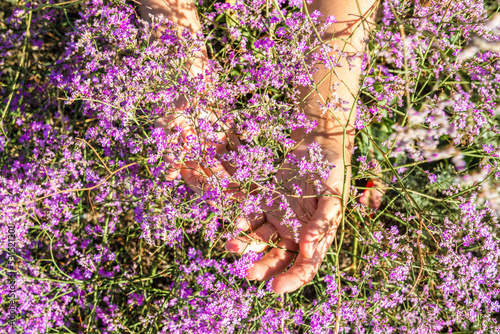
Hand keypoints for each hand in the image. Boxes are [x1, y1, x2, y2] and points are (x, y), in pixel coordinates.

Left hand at [225, 132, 351, 293]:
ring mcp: (279, 220)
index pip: (305, 268)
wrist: (320, 146)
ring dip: (246, 246)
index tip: (276, 287)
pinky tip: (235, 225)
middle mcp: (296, 234)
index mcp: (316, 239)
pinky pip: (252, 217)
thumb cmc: (333, 173)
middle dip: (263, 269)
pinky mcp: (266, 203)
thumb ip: (321, 224)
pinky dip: (243, 222)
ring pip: (260, 240)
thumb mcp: (333, 198)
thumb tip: (308, 248)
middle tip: (248, 274)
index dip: (291, 280)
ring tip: (231, 246)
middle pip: (278, 258)